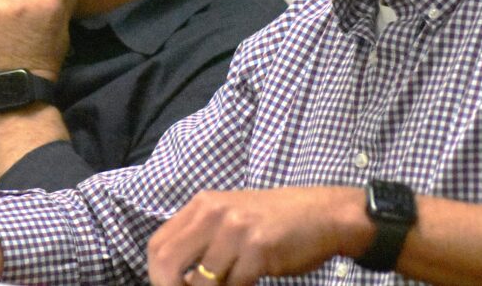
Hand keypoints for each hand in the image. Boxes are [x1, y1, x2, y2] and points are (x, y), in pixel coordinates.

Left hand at [146, 186, 368, 285]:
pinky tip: (253, 280)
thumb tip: (176, 280)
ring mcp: (236, 229)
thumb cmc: (276, 221)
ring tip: (235, 282)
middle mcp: (215, 212)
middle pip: (167, 263)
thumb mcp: (232, 217)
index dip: (157, 277)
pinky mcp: (258, 248)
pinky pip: (235, 285)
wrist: (325, 215)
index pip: (158, 245)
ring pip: (202, 282)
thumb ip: (202, 239)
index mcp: (203, 204)